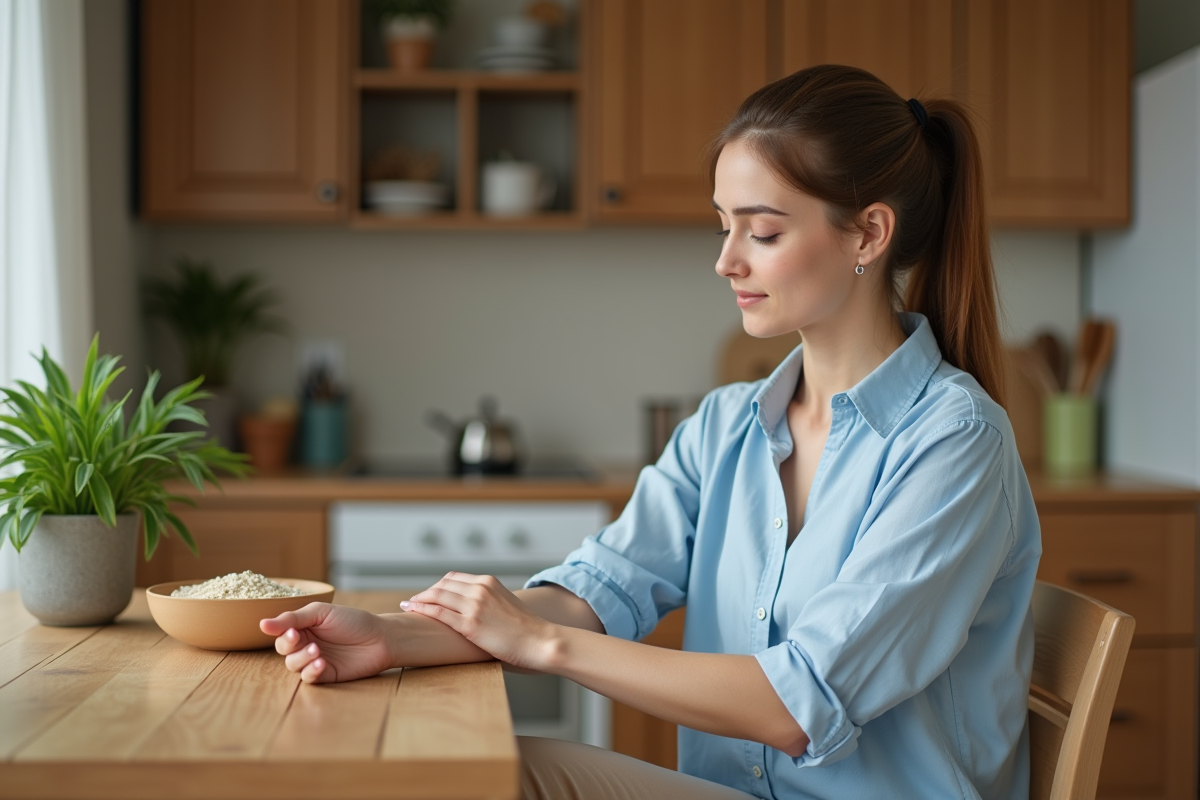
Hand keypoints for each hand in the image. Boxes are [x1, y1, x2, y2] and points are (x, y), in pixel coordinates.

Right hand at [260, 602, 395, 683]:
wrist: (380, 638)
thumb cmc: (353, 621)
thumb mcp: (321, 613)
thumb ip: (292, 618)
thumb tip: (261, 624)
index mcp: (304, 627)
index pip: (281, 633)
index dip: (283, 634)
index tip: (293, 631)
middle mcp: (306, 644)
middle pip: (283, 651)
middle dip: (289, 646)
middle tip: (301, 639)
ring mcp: (314, 660)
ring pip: (293, 666)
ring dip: (301, 659)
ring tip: (317, 651)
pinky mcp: (325, 675)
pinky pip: (308, 678)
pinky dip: (311, 671)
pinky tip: (322, 663)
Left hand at [402, 572, 556, 670]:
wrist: (541, 641)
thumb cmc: (527, 630)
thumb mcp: (507, 605)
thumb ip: (490, 602)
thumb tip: (476, 613)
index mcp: (489, 581)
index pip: (454, 578)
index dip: (437, 586)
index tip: (428, 594)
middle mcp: (480, 588)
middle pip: (442, 584)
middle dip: (426, 592)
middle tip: (414, 600)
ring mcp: (475, 605)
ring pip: (437, 596)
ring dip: (419, 599)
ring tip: (408, 605)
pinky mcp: (470, 624)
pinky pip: (439, 613)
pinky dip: (423, 609)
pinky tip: (413, 610)